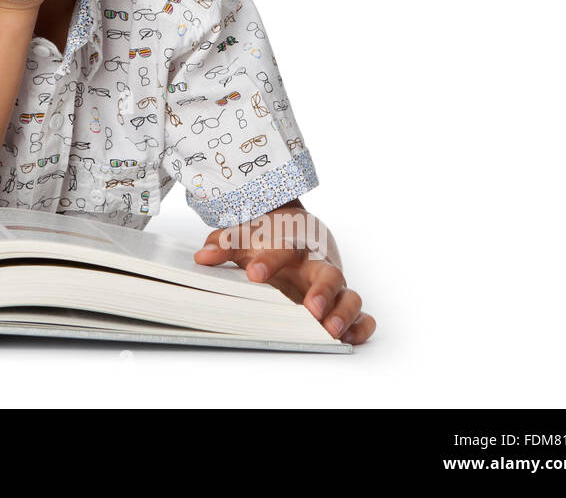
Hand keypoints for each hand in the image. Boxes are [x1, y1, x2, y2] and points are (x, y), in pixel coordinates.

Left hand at [193, 203, 375, 344]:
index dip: (268, 261)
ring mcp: (334, 286)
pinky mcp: (342, 302)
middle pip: (328, 276)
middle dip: (321, 293)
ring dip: (344, 313)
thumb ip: (225, 244)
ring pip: (349, 296)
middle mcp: (317, 266)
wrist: (300, 227)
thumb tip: (203, 256)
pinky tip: (348, 338)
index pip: (284, 250)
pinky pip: (362, 315)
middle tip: (309, 308)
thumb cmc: (272, 237)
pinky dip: (361, 327)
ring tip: (330, 330)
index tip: (253, 273)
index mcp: (294, 246)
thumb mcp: (245, 236)